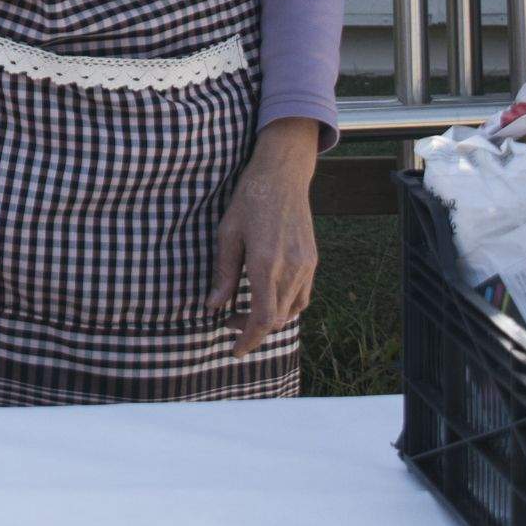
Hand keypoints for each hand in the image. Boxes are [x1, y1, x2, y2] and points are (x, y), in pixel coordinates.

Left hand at [207, 116, 322, 353]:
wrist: (283, 175)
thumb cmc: (249, 200)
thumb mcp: (227, 234)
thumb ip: (223, 273)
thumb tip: (213, 306)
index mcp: (266, 263)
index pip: (262, 318)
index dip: (248, 339)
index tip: (235, 350)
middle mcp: (291, 268)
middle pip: (277, 320)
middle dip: (253, 330)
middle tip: (229, 324)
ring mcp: (306, 265)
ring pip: (292, 311)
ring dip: (271, 320)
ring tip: (246, 312)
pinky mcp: (312, 260)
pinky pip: (303, 296)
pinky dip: (287, 307)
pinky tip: (268, 298)